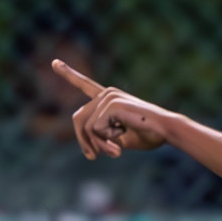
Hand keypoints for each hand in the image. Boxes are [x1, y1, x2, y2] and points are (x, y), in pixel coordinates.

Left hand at [52, 60, 174, 157]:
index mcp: (109, 98)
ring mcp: (108, 97)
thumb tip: (89, 149)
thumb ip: (103, 138)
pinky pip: (96, 129)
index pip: (85, 85)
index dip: (68, 73)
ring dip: (98, 145)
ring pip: (86, 127)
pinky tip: (123, 137)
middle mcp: (107, 93)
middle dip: (84, 142)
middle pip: (78, 119)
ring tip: (116, 152)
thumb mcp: (120, 139)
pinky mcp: (111, 104)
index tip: (54, 62)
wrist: (167, 131)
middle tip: (93, 157)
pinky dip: (107, 140)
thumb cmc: (150, 135)